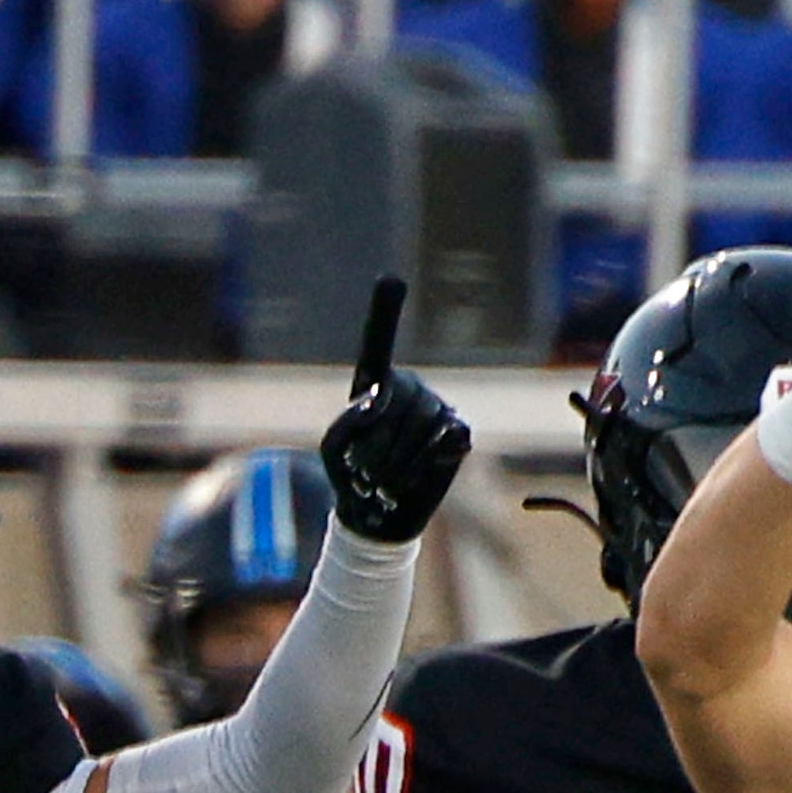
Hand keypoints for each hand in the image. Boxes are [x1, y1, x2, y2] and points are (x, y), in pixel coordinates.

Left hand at [320, 276, 471, 543]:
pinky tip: (420, 473)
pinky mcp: (458, 433)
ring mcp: (438, 408)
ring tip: (384, 484)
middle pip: (398, 404)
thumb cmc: (351, 476)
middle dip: (378, 447)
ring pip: (421, 426)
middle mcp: (409, 388)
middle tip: (366, 478)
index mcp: (376, 383)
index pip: (380, 342)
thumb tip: (377, 398)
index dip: (386, 311)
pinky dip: (426, 461)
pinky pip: (447, 437)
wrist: (380, 514)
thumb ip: (346, 422)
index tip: (392, 278)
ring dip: (398, 463)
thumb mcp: (333, 450)